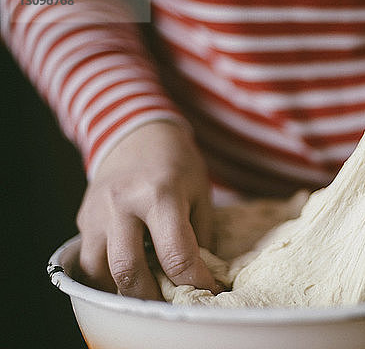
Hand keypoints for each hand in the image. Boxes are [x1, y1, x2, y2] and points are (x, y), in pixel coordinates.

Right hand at [76, 121, 220, 299]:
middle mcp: (122, 205)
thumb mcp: (201, 193)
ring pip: (100, 271)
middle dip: (153, 297)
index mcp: (160, 195)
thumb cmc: (176, 164)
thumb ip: (201, 236)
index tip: (210, 291)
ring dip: (124, 290)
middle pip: (129, 271)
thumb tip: (202, 276)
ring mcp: (97, 212)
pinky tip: (129, 274)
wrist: (136, 134)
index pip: (177, 255)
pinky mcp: (83, 219)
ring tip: (149, 291)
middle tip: (172, 302)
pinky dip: (107, 276)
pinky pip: (89, 259)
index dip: (196, 281)